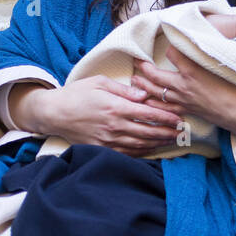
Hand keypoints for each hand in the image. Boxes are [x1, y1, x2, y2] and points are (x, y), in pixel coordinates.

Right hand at [13, 75, 186, 156]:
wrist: (53, 113)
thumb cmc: (77, 94)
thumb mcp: (100, 82)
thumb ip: (124, 90)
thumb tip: (144, 94)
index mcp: (115, 107)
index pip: (148, 114)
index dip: (166, 118)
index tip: (179, 119)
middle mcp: (114, 126)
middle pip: (147, 132)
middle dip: (167, 133)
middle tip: (182, 133)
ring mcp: (107, 139)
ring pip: (139, 144)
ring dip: (157, 144)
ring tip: (171, 141)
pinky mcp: (100, 148)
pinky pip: (125, 153)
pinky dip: (141, 152)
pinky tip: (150, 150)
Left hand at [130, 49, 235, 146]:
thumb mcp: (224, 65)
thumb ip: (211, 52)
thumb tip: (204, 42)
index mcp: (193, 70)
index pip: (173, 53)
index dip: (169, 46)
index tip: (166, 40)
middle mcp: (183, 85)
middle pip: (156, 75)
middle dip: (143, 67)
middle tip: (136, 60)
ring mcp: (183, 99)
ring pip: (156, 92)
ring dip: (143, 85)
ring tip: (134, 79)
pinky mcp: (186, 110)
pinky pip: (164, 108)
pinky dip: (152, 104)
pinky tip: (146, 101)